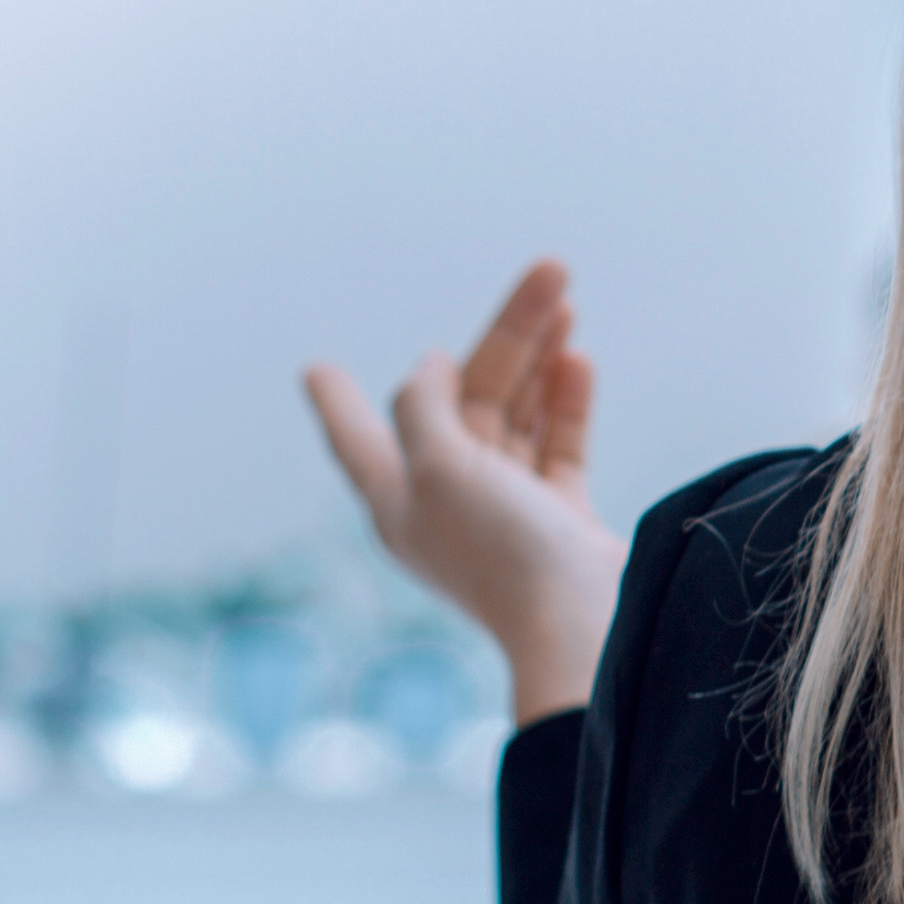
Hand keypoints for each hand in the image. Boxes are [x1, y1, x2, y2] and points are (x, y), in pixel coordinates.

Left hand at [302, 262, 628, 723]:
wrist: (586, 627)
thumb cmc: (502, 554)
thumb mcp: (439, 467)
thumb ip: (423, 407)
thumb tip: (430, 368)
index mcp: (400, 497)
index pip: (355, 437)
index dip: (337, 401)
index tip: (317, 369)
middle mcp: (449, 501)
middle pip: (464, 402)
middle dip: (504, 339)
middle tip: (550, 277)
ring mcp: (508, 511)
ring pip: (515, 416)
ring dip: (540, 360)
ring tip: (569, 304)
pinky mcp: (561, 520)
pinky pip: (557, 447)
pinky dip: (566, 403)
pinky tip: (580, 363)